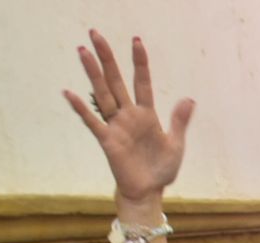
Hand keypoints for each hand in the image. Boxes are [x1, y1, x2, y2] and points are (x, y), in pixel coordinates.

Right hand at [63, 32, 194, 205]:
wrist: (148, 192)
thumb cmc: (161, 169)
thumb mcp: (176, 145)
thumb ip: (179, 121)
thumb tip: (190, 99)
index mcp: (147, 114)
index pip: (142, 82)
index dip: (140, 62)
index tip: (136, 40)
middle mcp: (129, 115)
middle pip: (116, 80)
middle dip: (107, 58)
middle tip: (95, 34)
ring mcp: (116, 126)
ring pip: (102, 94)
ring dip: (92, 73)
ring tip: (82, 51)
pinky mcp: (107, 140)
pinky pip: (92, 121)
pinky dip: (81, 108)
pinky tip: (70, 93)